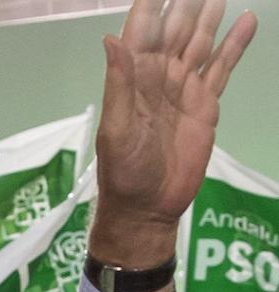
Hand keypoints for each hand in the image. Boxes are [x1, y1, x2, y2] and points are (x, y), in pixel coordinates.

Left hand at [92, 0, 256, 269]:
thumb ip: (118, 83)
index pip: (142, 31)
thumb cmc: (124, 171)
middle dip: (186, 3)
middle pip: (175, 29)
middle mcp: (158, 76)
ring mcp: (184, 88)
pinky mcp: (206, 104)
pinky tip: (246, 20)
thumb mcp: (117, 129)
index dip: (151, 5)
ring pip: (200, 42)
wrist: (148, 206)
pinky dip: (235, 44)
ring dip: (209, 15)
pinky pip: (222, 67)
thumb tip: (111, 38)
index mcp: (133, 78)